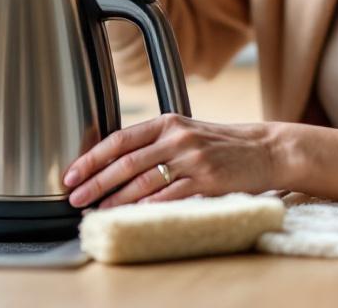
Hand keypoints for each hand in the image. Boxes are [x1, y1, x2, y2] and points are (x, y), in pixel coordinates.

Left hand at [62, 113, 279, 208]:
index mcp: (167, 122)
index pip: (119, 139)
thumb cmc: (222, 144)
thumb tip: (114, 162)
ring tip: (97, 210)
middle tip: (75, 197)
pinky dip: (147, 207)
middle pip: (125, 162)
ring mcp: (192, 159)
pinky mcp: (207, 181)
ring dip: (116, 199)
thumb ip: (155, 142)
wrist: (265, 150)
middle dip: (95, 182)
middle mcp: (177, 137)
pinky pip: (169, 196)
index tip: (72, 174)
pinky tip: (131, 215)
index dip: (92, 158)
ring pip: (143, 182)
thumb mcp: (186, 132)